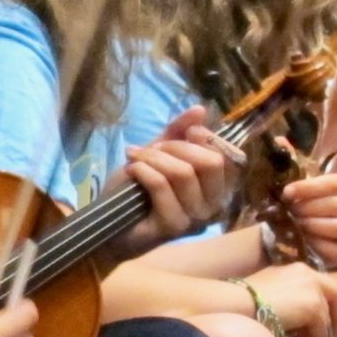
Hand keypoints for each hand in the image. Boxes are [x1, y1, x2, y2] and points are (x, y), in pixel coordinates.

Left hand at [112, 108, 235, 251]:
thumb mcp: (158, 154)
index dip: (207, 138)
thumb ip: (179, 133)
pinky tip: (131, 170)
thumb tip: (200, 109)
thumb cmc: (137, 191)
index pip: (228, 157)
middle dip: (177, 147)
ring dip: (154, 158)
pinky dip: (144, 170)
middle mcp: (214, 206)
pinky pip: (161, 186)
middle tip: (151, 149)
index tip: (186, 132)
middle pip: (210, 162)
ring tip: (135, 158)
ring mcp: (195, 219)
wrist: (108, 225)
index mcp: (218, 189)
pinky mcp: (172, 227)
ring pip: (183, 173)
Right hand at [246, 262, 336, 336]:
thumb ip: (282, 295)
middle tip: (331, 334)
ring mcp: (314, 289)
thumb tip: (290, 314)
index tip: (319, 319)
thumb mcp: (266, 290)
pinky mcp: (315, 307)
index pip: (320, 284)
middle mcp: (308, 273)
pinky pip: (320, 331)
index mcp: (295, 268)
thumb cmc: (240, 299)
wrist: (236, 303)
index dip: (323, 301)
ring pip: (327, 316)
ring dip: (319, 334)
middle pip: (335, 294)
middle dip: (336, 315)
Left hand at [278, 173, 336, 267]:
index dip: (309, 187)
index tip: (287, 192)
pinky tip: (304, 241)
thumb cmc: (305, 208)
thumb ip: (298, 191)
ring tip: (297, 225)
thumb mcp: (302, 194)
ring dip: (314, 226)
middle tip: (291, 211)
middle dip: (309, 208)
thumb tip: (287, 193)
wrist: (307, 235)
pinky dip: (318, 246)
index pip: (335, 184)